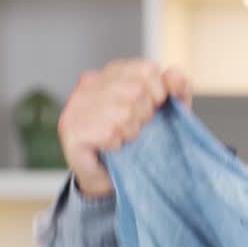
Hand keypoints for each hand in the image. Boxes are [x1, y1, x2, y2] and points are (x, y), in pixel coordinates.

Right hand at [58, 59, 191, 196]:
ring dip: (130, 132)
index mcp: (111, 72)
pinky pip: (108, 132)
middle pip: (136, 90)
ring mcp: (76, 105)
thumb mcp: (168, 111)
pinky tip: (111, 147)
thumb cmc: (140, 139)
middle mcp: (89, 83)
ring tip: (122, 138)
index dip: (158, 93)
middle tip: (134, 128)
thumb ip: (177, 89)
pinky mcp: (70, 130)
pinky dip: (116, 144)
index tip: (152, 109)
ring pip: (123, 112)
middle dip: (143, 115)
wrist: (113, 177)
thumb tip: (174, 74)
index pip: (146, 69)